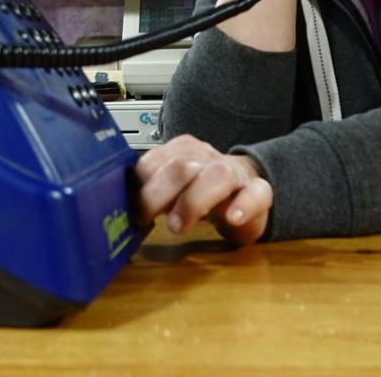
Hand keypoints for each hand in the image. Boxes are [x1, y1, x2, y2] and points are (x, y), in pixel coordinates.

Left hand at [135, 134, 272, 245]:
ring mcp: (234, 174)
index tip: (132, 211)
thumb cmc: (202, 190)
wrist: (248, 187)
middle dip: (159, 194)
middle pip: (181, 167)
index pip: (153, 161)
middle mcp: (206, 159)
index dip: (140, 186)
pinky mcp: (259, 192)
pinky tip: (233, 218)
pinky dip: (245, 205)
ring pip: (218, 175)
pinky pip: (257, 193)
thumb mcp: (174, 189)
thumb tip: (121, 209)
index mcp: (181, 153)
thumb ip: (151, 193)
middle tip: (148, 219)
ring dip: (194, 201)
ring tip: (178, 227)